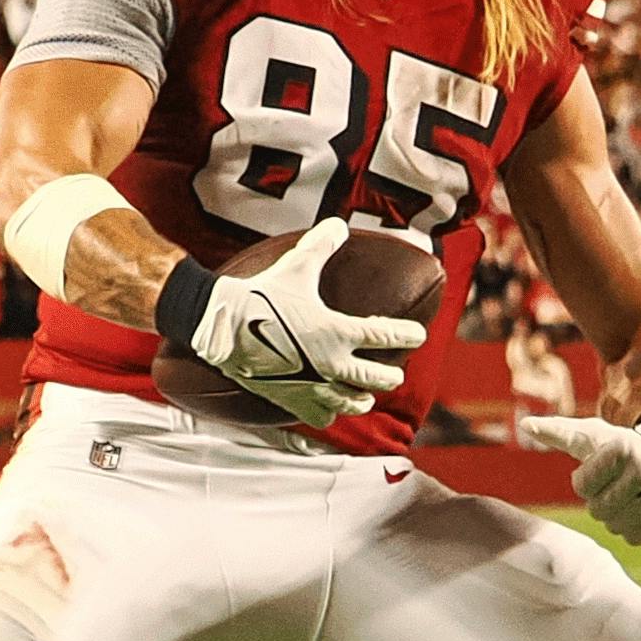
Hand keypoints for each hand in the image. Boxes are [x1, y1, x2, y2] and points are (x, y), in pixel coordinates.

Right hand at [190, 219, 427, 428]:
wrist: (222, 327)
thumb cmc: (261, 295)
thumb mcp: (296, 266)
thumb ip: (322, 245)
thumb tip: (339, 225)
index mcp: (338, 331)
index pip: (386, 336)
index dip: (407, 335)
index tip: (418, 335)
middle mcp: (332, 364)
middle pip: (378, 378)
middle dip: (390, 375)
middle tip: (394, 371)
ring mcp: (313, 386)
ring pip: (353, 403)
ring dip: (363, 398)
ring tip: (366, 395)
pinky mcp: (292, 399)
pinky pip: (321, 415)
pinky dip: (329, 412)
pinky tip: (329, 407)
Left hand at [517, 410, 640, 545]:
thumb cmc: (620, 446)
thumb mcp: (591, 436)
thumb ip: (558, 432)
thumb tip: (525, 424)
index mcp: (625, 448)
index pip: (582, 486)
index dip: (584, 480)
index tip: (600, 468)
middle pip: (598, 510)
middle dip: (600, 498)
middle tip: (615, 483)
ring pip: (615, 526)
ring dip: (614, 514)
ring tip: (629, 494)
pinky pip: (634, 538)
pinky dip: (632, 527)